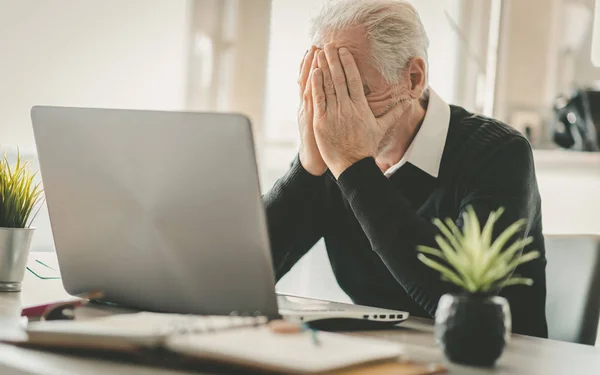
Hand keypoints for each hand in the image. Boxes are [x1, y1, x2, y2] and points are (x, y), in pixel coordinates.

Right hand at [297, 46, 326, 175]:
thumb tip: (342, 98)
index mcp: (315, 105)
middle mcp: (309, 105)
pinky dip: (312, 86)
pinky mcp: (311, 119)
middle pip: (311, 80)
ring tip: (314, 52)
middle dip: (314, 62)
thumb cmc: (325, 142)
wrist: (314, 160)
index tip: (319, 50)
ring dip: (311, 68)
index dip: (316, 66)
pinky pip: (311, 99)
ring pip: (309, 86)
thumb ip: (333, 109)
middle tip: (316, 45)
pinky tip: (313, 73)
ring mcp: (309, 111)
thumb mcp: (326, 123)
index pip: (315, 81)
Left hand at [311, 44, 405, 178]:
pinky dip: (316, 85)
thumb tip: (408, 102)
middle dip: (334, 60)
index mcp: (360, 107)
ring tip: (319, 53)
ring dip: (323, 67)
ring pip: (327, 86)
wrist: (353, 165)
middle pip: (340, 78)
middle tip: (329, 45)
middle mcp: (347, 107)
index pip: (354, 79)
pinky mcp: (321, 121)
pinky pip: (318, 99)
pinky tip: (314, 72)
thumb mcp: (381, 128)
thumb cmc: (366, 147)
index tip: (344, 51)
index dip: (348, 63)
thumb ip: (394, 112)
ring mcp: (333, 114)